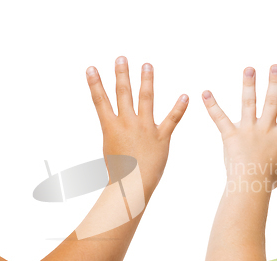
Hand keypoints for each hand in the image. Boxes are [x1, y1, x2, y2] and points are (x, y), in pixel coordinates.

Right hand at [86, 56, 188, 198]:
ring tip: (147, 65)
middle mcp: (127, 124)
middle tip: (121, 58)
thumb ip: (115, 131)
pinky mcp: (161, 137)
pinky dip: (179, 107)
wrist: (133, 185)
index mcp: (111, 127)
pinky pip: (172, 119)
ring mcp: (145, 129)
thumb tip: (115, 123)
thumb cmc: (119, 171)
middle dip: (122, 74)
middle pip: (123, 94)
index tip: (91, 68)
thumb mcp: (110, 148)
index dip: (95, 84)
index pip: (100, 101)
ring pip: (146, 99)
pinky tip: (185, 95)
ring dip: (146, 81)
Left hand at [202, 65, 276, 189]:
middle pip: (273, 101)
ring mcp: (248, 130)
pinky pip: (219, 117)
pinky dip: (211, 105)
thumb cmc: (268, 178)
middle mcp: (266, 129)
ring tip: (249, 69)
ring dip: (249, 84)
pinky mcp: (230, 135)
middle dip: (275, 82)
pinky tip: (205, 92)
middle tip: (275, 66)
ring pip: (249, 102)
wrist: (250, 185)